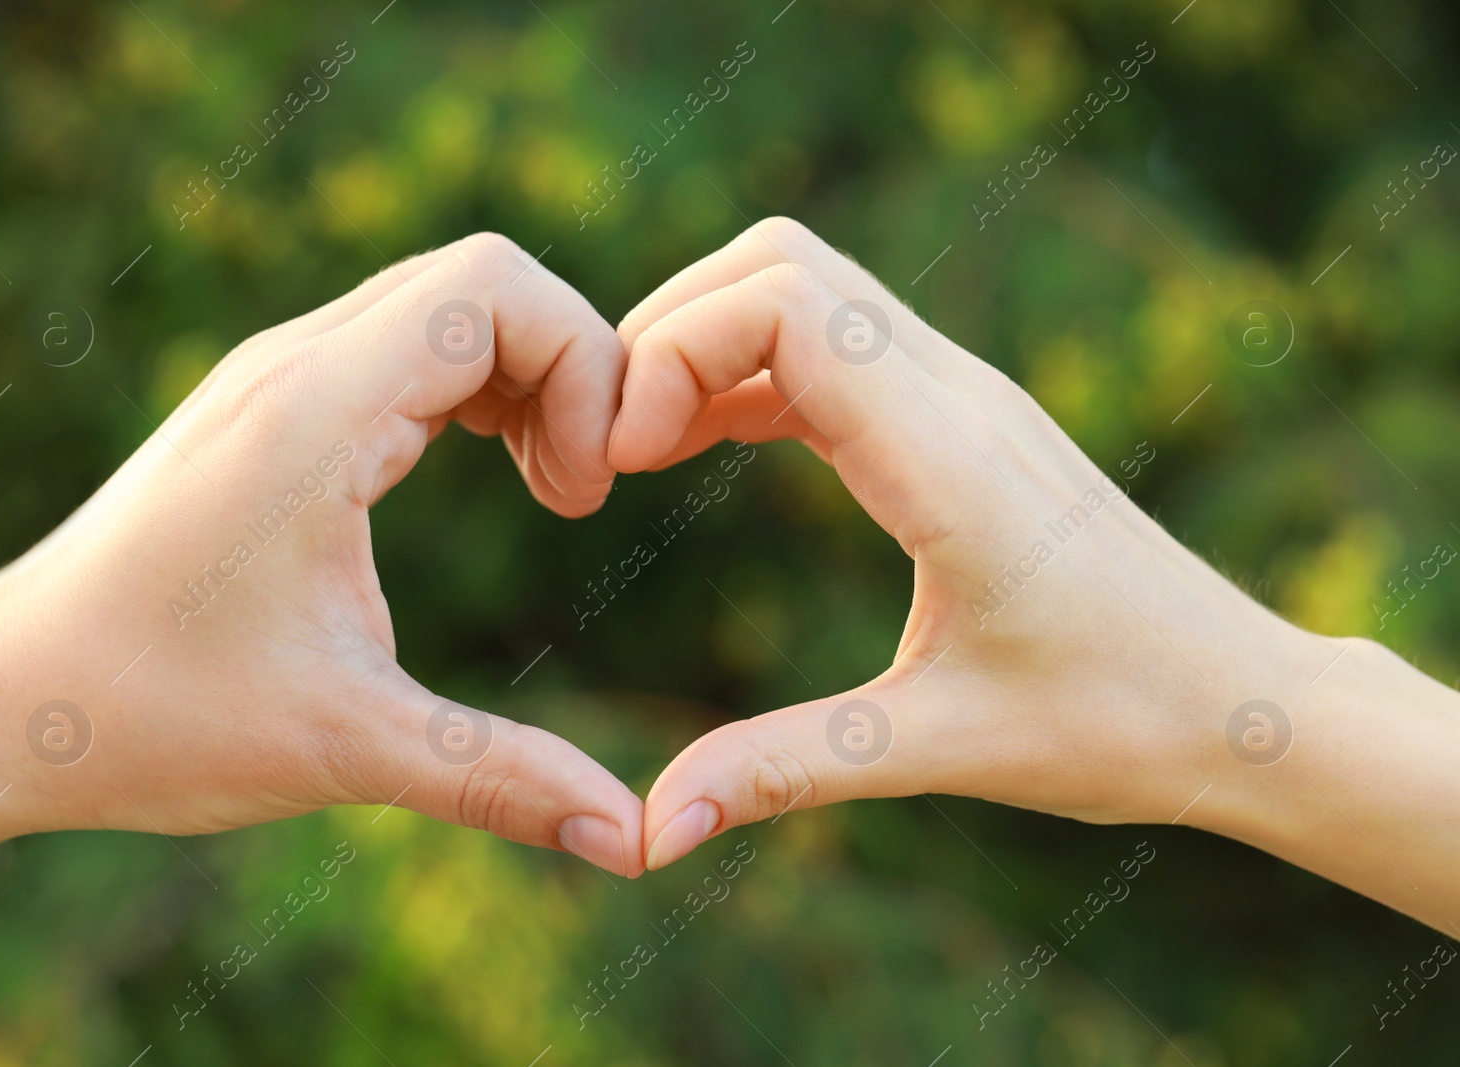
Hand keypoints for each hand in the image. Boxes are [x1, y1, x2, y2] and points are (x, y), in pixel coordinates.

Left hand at [0, 232, 646, 901]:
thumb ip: (498, 778)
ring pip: (447, 303)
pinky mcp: (270, 404)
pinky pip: (405, 342)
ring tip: (549, 489)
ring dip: (524, 377)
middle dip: (570, 371)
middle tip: (577, 496)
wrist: (8, 698)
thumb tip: (630, 840)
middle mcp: (293, 363)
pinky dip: (475, 387)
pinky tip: (488, 468)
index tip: (590, 492)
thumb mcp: (344, 747)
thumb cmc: (152, 716)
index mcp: (315, 412)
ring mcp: (277, 375)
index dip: (584, 366)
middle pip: (485, 280)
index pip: (495, 287)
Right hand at [611, 218, 1335, 870]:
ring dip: (709, 341)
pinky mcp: (965, 419)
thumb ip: (785, 771)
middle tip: (613, 447)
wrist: (1239, 701)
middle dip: (668, 329)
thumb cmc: (1114, 724)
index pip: (781, 305)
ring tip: (644, 448)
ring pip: (807, 287)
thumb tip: (653, 834)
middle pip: (780, 263)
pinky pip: (837, 344)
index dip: (669, 353)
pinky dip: (754, 370)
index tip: (621, 462)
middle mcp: (958, 396)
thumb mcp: (936, 748)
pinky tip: (711, 444)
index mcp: (946, 458)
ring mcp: (967, 395)